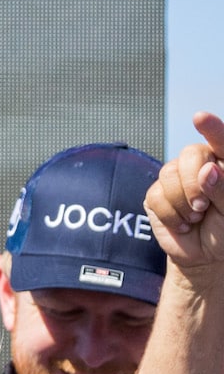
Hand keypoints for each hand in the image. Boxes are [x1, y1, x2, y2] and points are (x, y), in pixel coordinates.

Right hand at [147, 112, 223, 270]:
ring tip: (195, 216)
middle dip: (194, 182)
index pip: (221, 141)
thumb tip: (207, 169)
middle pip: (190, 154)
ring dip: (182, 202)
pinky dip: (170, 214)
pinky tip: (182, 222)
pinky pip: (156, 195)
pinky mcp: (156, 194)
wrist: (204, 255)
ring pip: (169, 174)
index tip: (201, 118)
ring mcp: (176, 178)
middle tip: (203, 206)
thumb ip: (223, 188)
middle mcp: (200, 165)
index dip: (212, 129)